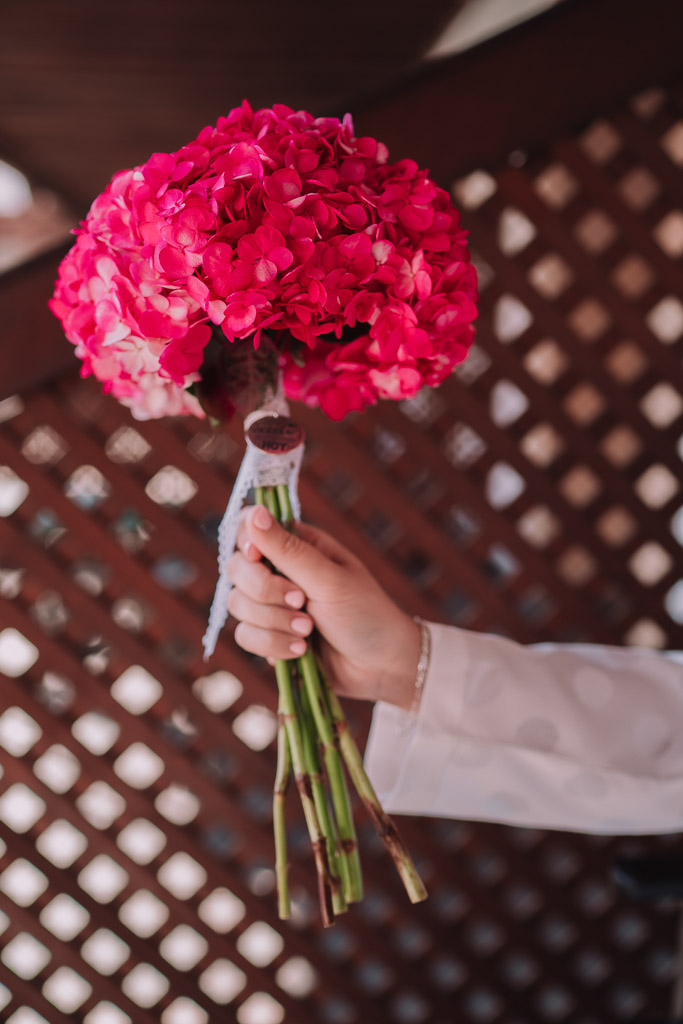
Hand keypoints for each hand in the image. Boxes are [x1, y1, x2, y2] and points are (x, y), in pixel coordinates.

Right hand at [227, 505, 420, 709]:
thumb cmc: (365, 612)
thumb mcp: (329, 579)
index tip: (258, 557)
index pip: (252, 527)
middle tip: (301, 602)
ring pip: (238, 605)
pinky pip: (245, 636)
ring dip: (273, 622)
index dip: (247, 540)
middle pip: (238, 569)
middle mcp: (280, 571)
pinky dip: (271, 645)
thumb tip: (255, 513)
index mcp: (298, 546)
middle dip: (266, 591)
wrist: (380, 666)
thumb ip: (288, 550)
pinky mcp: (269, 636)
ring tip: (308, 631)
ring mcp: (272, 605)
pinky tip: (300, 651)